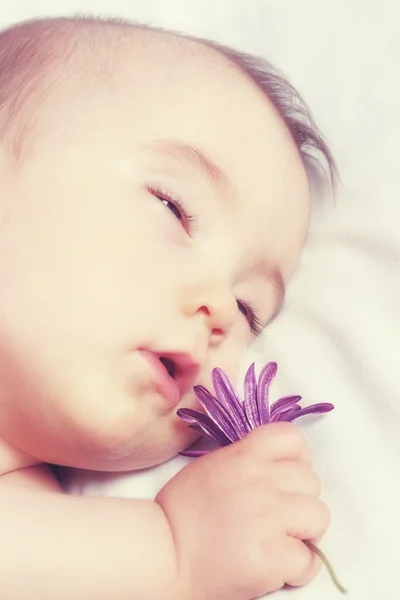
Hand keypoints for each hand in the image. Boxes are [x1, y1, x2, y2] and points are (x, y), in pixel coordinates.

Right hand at [156, 422, 329, 599]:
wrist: (163, 555)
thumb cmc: (181, 514)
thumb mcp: (209, 467)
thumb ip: (243, 459)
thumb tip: (275, 467)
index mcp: (243, 456)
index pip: (291, 438)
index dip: (298, 458)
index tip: (288, 477)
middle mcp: (260, 481)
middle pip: (311, 480)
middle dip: (299, 500)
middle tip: (279, 517)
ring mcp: (268, 517)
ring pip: (319, 516)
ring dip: (304, 532)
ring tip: (280, 541)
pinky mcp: (271, 556)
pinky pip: (310, 560)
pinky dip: (298, 568)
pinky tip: (277, 567)